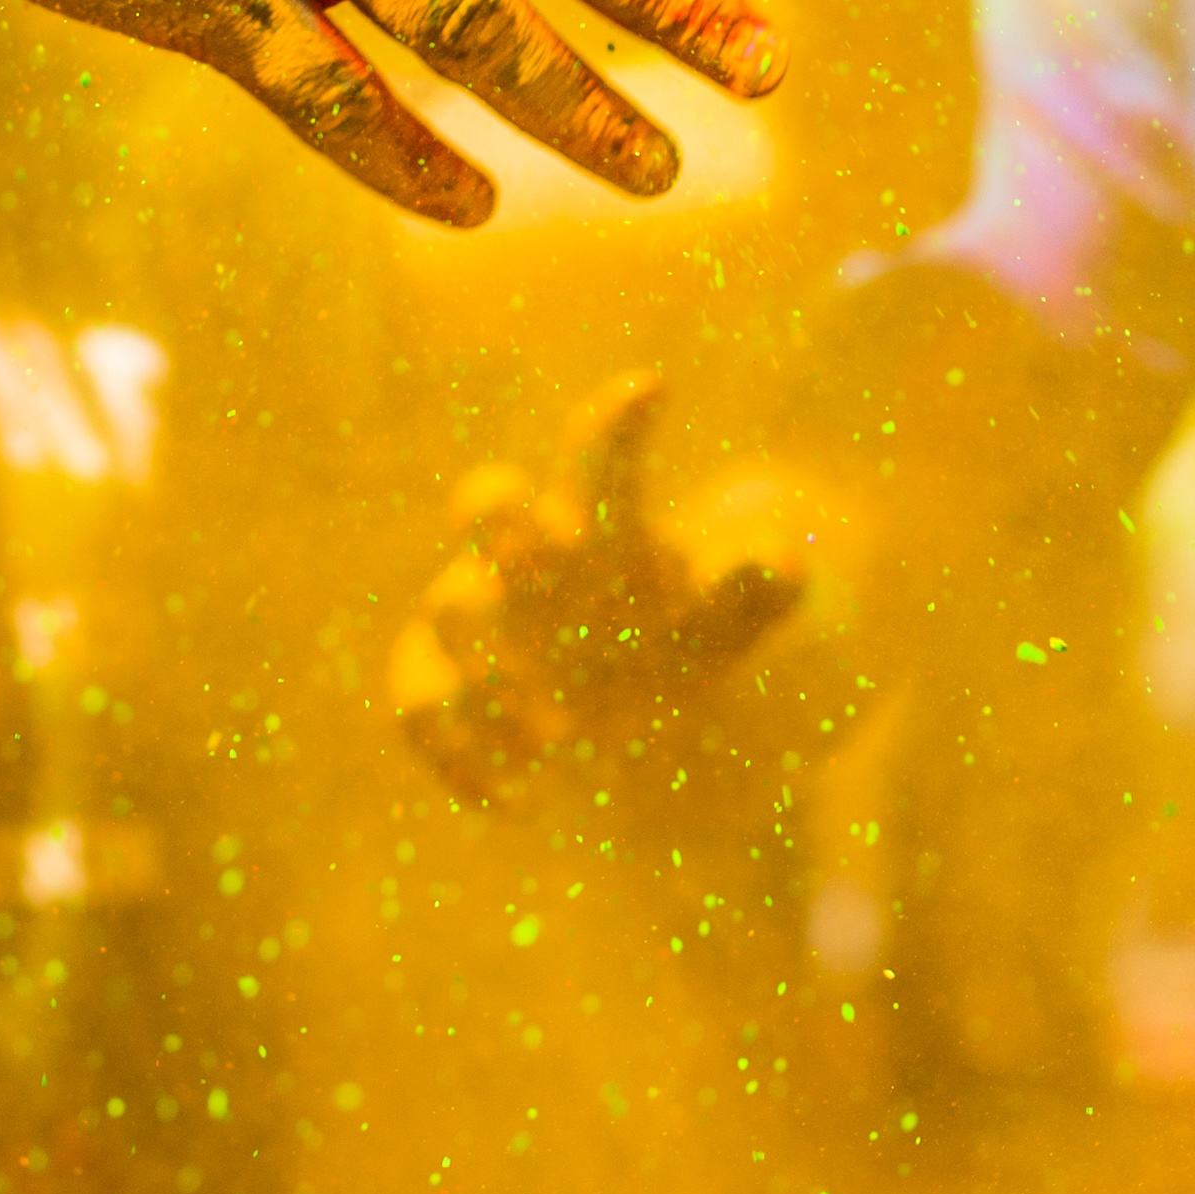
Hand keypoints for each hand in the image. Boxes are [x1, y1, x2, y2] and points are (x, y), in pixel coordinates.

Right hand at [390, 374, 803, 798]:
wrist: (632, 745)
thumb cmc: (680, 659)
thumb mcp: (729, 633)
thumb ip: (759, 594)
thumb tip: (779, 560)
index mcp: (599, 526)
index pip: (598, 458)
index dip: (616, 427)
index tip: (653, 391)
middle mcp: (526, 558)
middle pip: (488, 501)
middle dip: (503, 515)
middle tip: (550, 550)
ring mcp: (474, 621)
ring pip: (448, 604)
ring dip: (492, 661)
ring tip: (558, 735)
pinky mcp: (440, 688)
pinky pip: (415, 705)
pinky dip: (456, 752)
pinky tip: (518, 802)